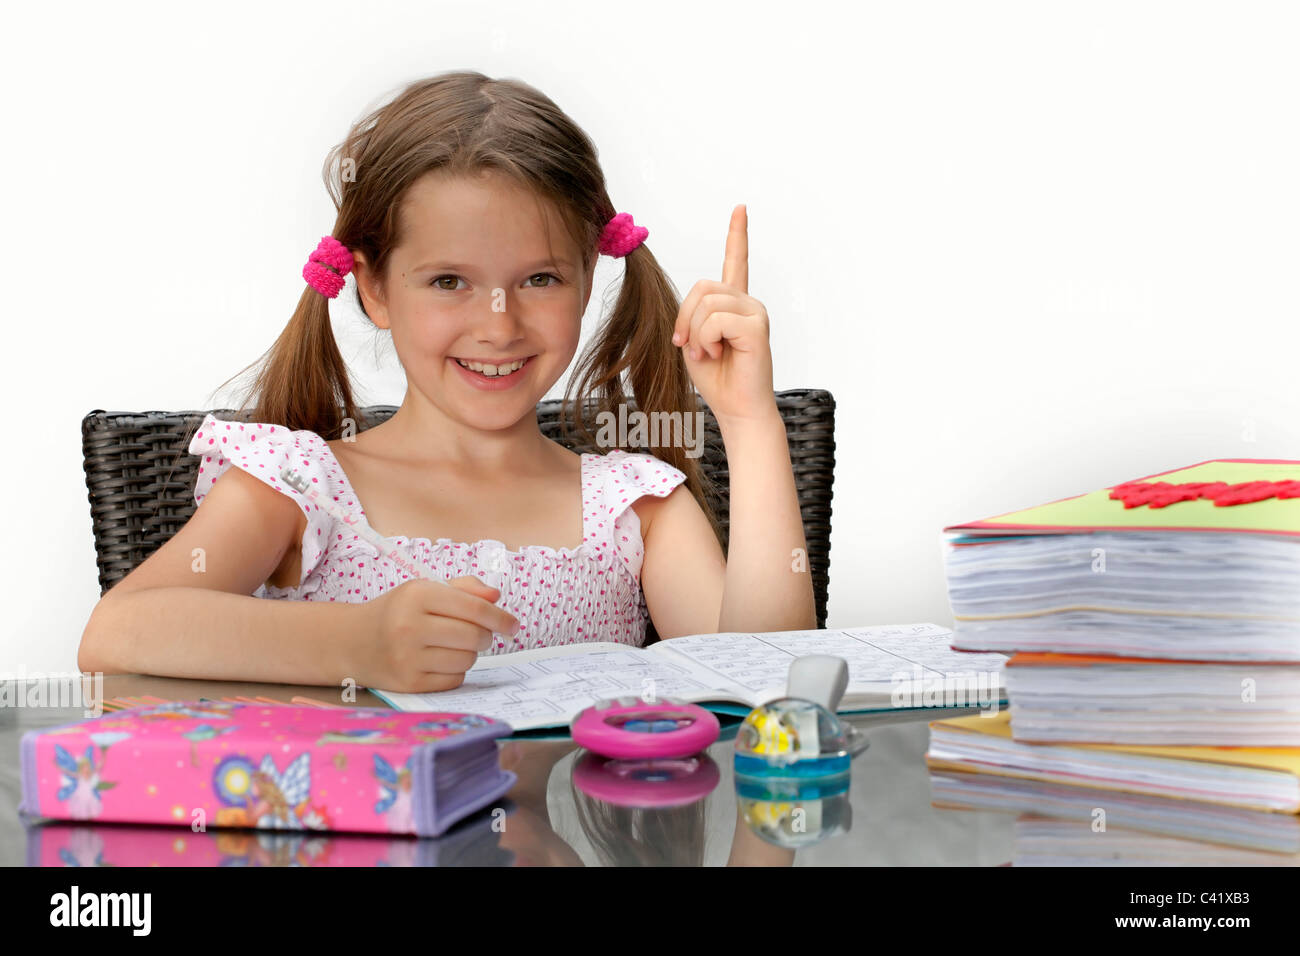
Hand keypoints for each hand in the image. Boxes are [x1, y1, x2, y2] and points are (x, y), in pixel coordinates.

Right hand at [355, 576, 518, 692]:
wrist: (352, 641)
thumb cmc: (398, 612)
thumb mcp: (426, 590)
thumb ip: (465, 589)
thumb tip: (496, 598)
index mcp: (417, 595)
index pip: (475, 609)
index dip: (501, 618)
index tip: (513, 625)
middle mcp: (410, 626)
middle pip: (475, 636)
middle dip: (485, 636)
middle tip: (478, 634)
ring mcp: (407, 658)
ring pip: (467, 659)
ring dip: (469, 653)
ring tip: (452, 645)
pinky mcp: (409, 684)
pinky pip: (455, 679)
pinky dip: (455, 670)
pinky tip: (439, 660)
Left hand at [672, 205, 776, 425]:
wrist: (737, 409)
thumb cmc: (717, 379)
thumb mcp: (693, 341)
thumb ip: (692, 314)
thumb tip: (696, 304)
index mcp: (734, 304)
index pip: (736, 261)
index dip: (737, 234)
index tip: (740, 208)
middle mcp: (748, 302)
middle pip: (701, 288)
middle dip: (685, 320)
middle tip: (691, 348)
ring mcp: (755, 311)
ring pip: (705, 304)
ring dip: (695, 334)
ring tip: (708, 354)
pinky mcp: (756, 326)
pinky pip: (715, 320)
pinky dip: (705, 340)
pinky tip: (718, 355)